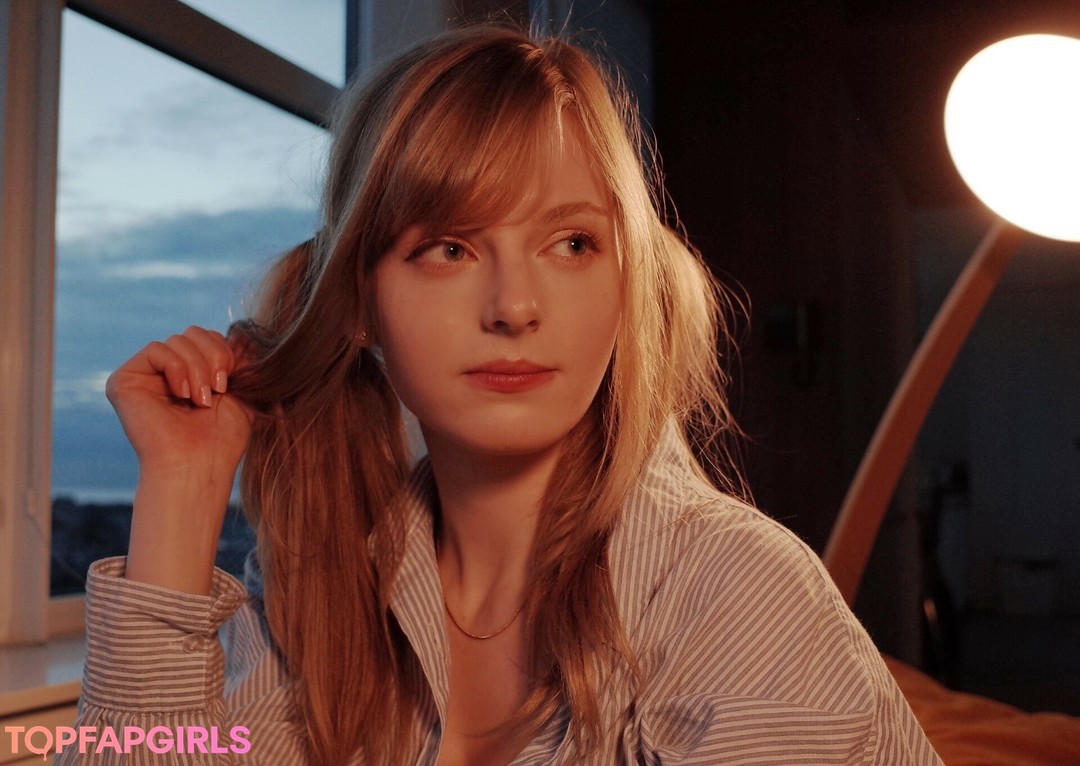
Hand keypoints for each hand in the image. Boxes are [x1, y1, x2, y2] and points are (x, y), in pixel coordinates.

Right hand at [106, 326, 254, 593]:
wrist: (199, 465)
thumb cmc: (223, 438)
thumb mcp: (243, 389)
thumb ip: (241, 357)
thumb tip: (243, 329)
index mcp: (191, 373)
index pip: (209, 337)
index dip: (226, 352)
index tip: (232, 383)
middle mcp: (165, 372)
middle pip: (193, 332)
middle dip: (214, 357)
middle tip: (218, 390)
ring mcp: (144, 376)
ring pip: (178, 340)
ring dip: (198, 369)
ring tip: (202, 400)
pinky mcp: (124, 381)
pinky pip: (156, 349)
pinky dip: (178, 369)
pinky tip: (183, 395)